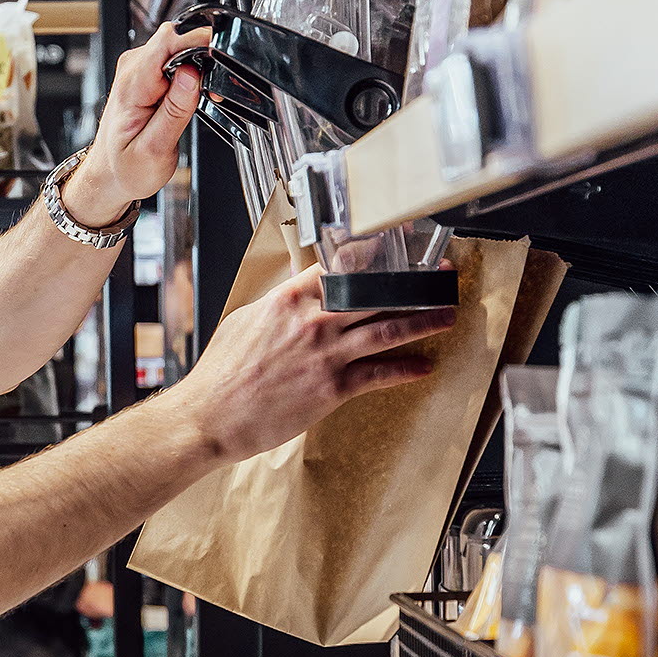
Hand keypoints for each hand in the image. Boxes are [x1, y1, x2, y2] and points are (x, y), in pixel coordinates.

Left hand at [63, 19, 205, 229]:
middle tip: (211, 92)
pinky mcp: (146, 70)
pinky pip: (174, 55)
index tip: (217, 61)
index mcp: (131, 85)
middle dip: (201, 55)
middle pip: (175, 37)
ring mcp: (138, 67)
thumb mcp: (155, 149)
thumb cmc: (128, 166)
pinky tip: (189, 94)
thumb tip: (191, 73)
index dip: (198, 43)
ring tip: (198, 98)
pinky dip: (190, 69)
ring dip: (197, 64)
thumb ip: (175, 110)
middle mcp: (132, 69)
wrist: (111, 172)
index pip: (168, 41)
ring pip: (177, 43)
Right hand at [169, 263, 453, 464]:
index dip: (376, 251)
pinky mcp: (331, 389)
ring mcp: (326, 354)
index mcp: (290, 298)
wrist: (211, 415)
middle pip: (376, 294)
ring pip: (387, 330)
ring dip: (423, 322)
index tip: (401, 241)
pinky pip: (379, 374)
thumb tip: (300, 293)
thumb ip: (281, 304)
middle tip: (440, 277)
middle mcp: (314, 321)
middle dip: (414, 283)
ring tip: (446, 316)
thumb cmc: (223, 372)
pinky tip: (424, 367)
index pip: (342, 264)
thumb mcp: (247, 320)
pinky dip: (406, 369)